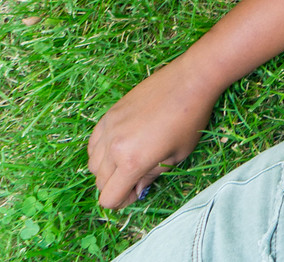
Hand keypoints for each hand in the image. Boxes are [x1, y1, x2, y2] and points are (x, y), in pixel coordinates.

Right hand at [88, 58, 222, 208]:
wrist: (189, 81)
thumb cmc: (190, 120)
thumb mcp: (177, 156)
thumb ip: (151, 177)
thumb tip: (135, 191)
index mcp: (131, 162)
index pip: (109, 197)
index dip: (121, 202)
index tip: (134, 194)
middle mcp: (113, 148)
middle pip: (99, 182)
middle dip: (115, 187)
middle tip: (135, 179)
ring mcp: (108, 129)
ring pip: (93, 163)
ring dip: (107, 170)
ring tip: (128, 161)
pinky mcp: (108, 114)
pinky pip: (93, 142)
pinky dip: (101, 151)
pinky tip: (118, 146)